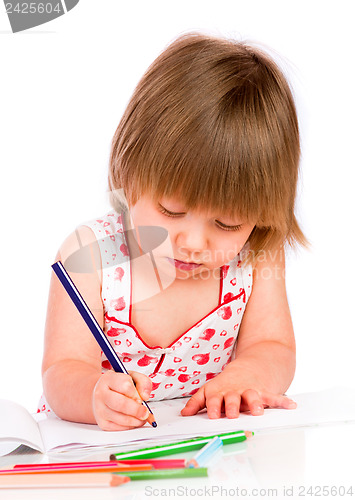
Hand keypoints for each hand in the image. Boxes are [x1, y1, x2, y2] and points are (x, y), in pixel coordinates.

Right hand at [92, 370, 151, 430]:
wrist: (103, 393)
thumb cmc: (119, 385)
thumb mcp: (132, 377)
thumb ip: (143, 382)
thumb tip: (145, 396)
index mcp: (109, 379)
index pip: (125, 386)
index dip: (136, 394)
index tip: (142, 397)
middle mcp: (101, 394)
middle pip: (121, 404)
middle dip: (137, 410)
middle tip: (145, 412)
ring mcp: (100, 409)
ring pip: (121, 418)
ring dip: (136, 420)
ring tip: (142, 417)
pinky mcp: (103, 423)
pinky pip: (119, 428)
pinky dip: (130, 426)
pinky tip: (133, 420)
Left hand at [180, 371, 296, 418]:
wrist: (250, 367)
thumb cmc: (226, 383)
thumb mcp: (210, 389)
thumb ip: (197, 402)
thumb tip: (183, 415)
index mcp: (220, 391)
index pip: (214, 399)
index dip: (213, 406)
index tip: (211, 415)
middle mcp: (235, 391)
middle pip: (232, 399)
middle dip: (232, 406)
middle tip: (232, 414)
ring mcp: (250, 391)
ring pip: (252, 397)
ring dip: (255, 403)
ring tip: (258, 411)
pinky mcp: (264, 392)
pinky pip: (274, 397)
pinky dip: (282, 401)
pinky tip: (291, 406)